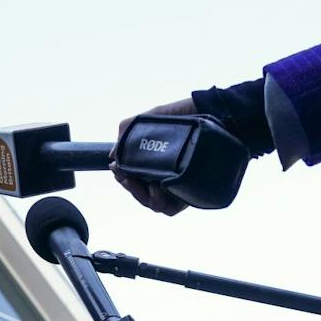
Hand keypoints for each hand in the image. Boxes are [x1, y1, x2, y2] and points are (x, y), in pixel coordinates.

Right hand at [113, 98, 198, 214]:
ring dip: (142, 196)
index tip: (117, 168)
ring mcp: (179, 185)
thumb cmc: (181, 115)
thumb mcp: (149, 119)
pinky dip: (160, 202)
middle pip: (142, 196)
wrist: (207, 111)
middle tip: (125, 175)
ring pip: (154, 205)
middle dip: (130, 187)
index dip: (123, 178)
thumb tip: (113, 156)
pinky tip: (157, 186)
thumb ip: (128, 134)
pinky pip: (171, 208)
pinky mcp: (190, 192)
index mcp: (155, 165)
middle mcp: (167, 177)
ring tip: (141, 180)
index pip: (134, 181)